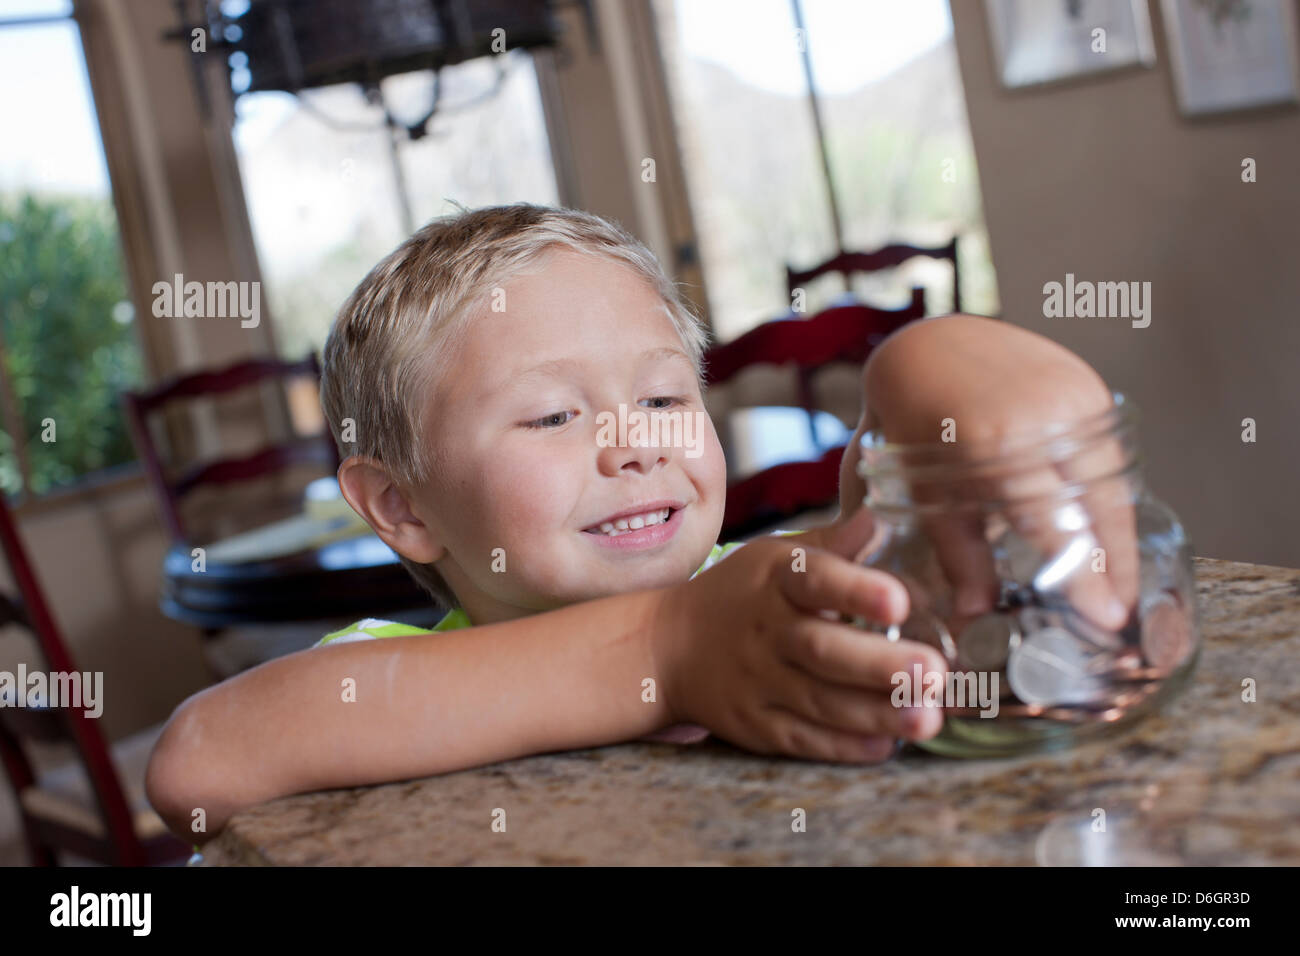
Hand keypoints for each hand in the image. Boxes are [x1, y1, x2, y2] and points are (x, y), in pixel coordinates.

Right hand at [654, 507, 948, 762]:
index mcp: (776, 579)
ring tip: (928, 718)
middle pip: (823, 650)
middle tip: (935, 672)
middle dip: (881, 664)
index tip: (899, 599)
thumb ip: (839, 543)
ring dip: (877, 714)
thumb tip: (889, 511)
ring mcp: (759, 682)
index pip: (816, 580)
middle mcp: (766, 630)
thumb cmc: (744, 594)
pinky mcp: (756, 726)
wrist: (668, 646)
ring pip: (821, 702)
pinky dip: (845, 746)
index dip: (856, 590)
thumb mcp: (779, 556)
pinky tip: (886, 745)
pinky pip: (804, 740)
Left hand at [838, 314, 1138, 635]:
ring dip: (1119, 536)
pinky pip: (1111, 455)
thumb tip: (974, 616)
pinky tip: (1109, 533)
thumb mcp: (916, 491)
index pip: (1051, 521)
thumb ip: (954, 553)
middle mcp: (1035, 416)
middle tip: (1122, 614)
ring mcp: (1068, 396)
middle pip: (1099, 505)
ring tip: (1119, 585)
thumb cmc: (908, 422)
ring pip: (1114, 482)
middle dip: (1116, 566)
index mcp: (987, 442)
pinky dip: (1112, 496)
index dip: (1083, 574)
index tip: (1105, 618)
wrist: (925, 346)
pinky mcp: (1086, 387)